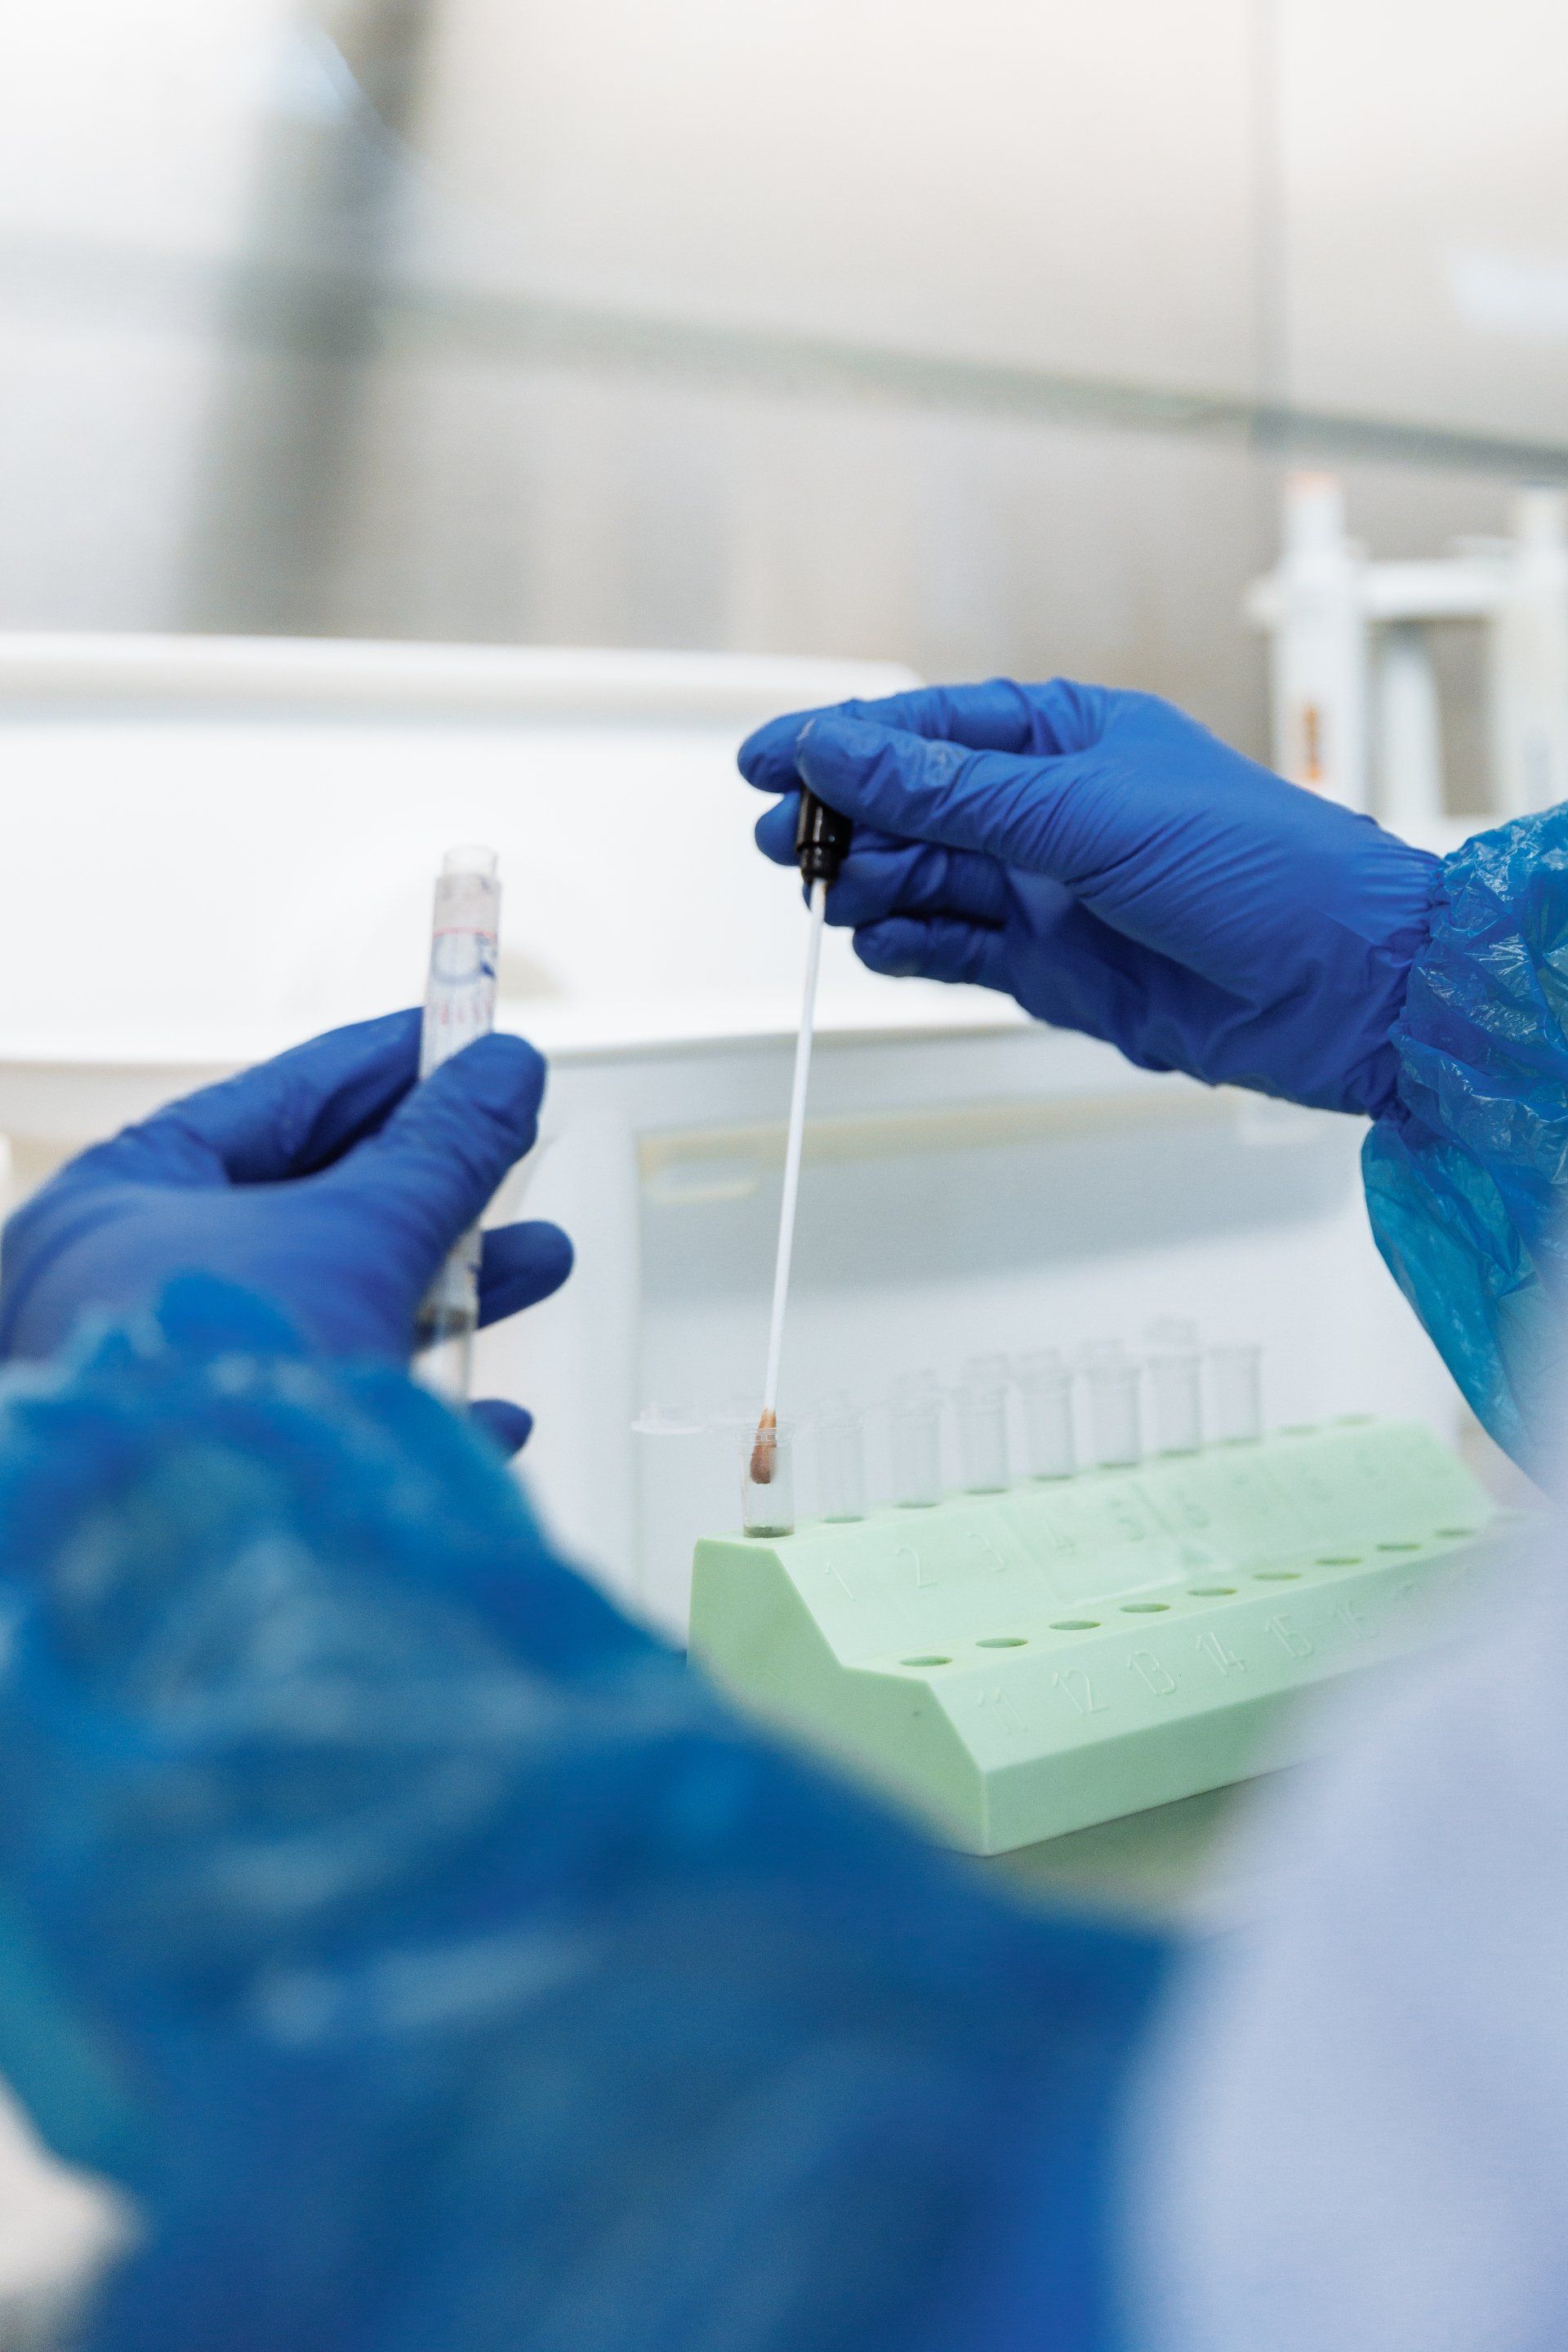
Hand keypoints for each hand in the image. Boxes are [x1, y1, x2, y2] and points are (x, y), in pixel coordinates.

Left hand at [0, 1010, 571, 1452]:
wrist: (189, 1577)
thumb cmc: (226, 1374)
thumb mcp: (358, 1233)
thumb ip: (441, 1152)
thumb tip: (505, 1071)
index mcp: (118, 1204)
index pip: (268, 1104)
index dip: (378, 1066)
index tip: (456, 1036)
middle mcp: (121, 1290)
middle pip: (304, 1212)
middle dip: (431, 1190)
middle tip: (512, 1154)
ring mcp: (164, 1387)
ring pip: (326, 1314)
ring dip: (447, 1294)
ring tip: (541, 1264)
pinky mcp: (215, 1477)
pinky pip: (326, 1423)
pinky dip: (413, 1409)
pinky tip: (494, 1415)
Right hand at [741, 678, 1439, 1115]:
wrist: (1343, 989)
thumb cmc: (1260, 868)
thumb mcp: (1090, 812)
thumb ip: (954, 791)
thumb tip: (844, 748)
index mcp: (1068, 736)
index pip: (927, 729)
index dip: (840, 743)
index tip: (766, 761)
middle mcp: (1050, 810)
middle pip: (911, 807)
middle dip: (844, 821)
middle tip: (787, 844)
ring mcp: (1046, 891)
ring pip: (922, 880)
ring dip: (869, 886)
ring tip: (836, 896)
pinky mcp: (1048, 968)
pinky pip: (951, 949)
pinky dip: (907, 946)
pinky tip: (879, 941)